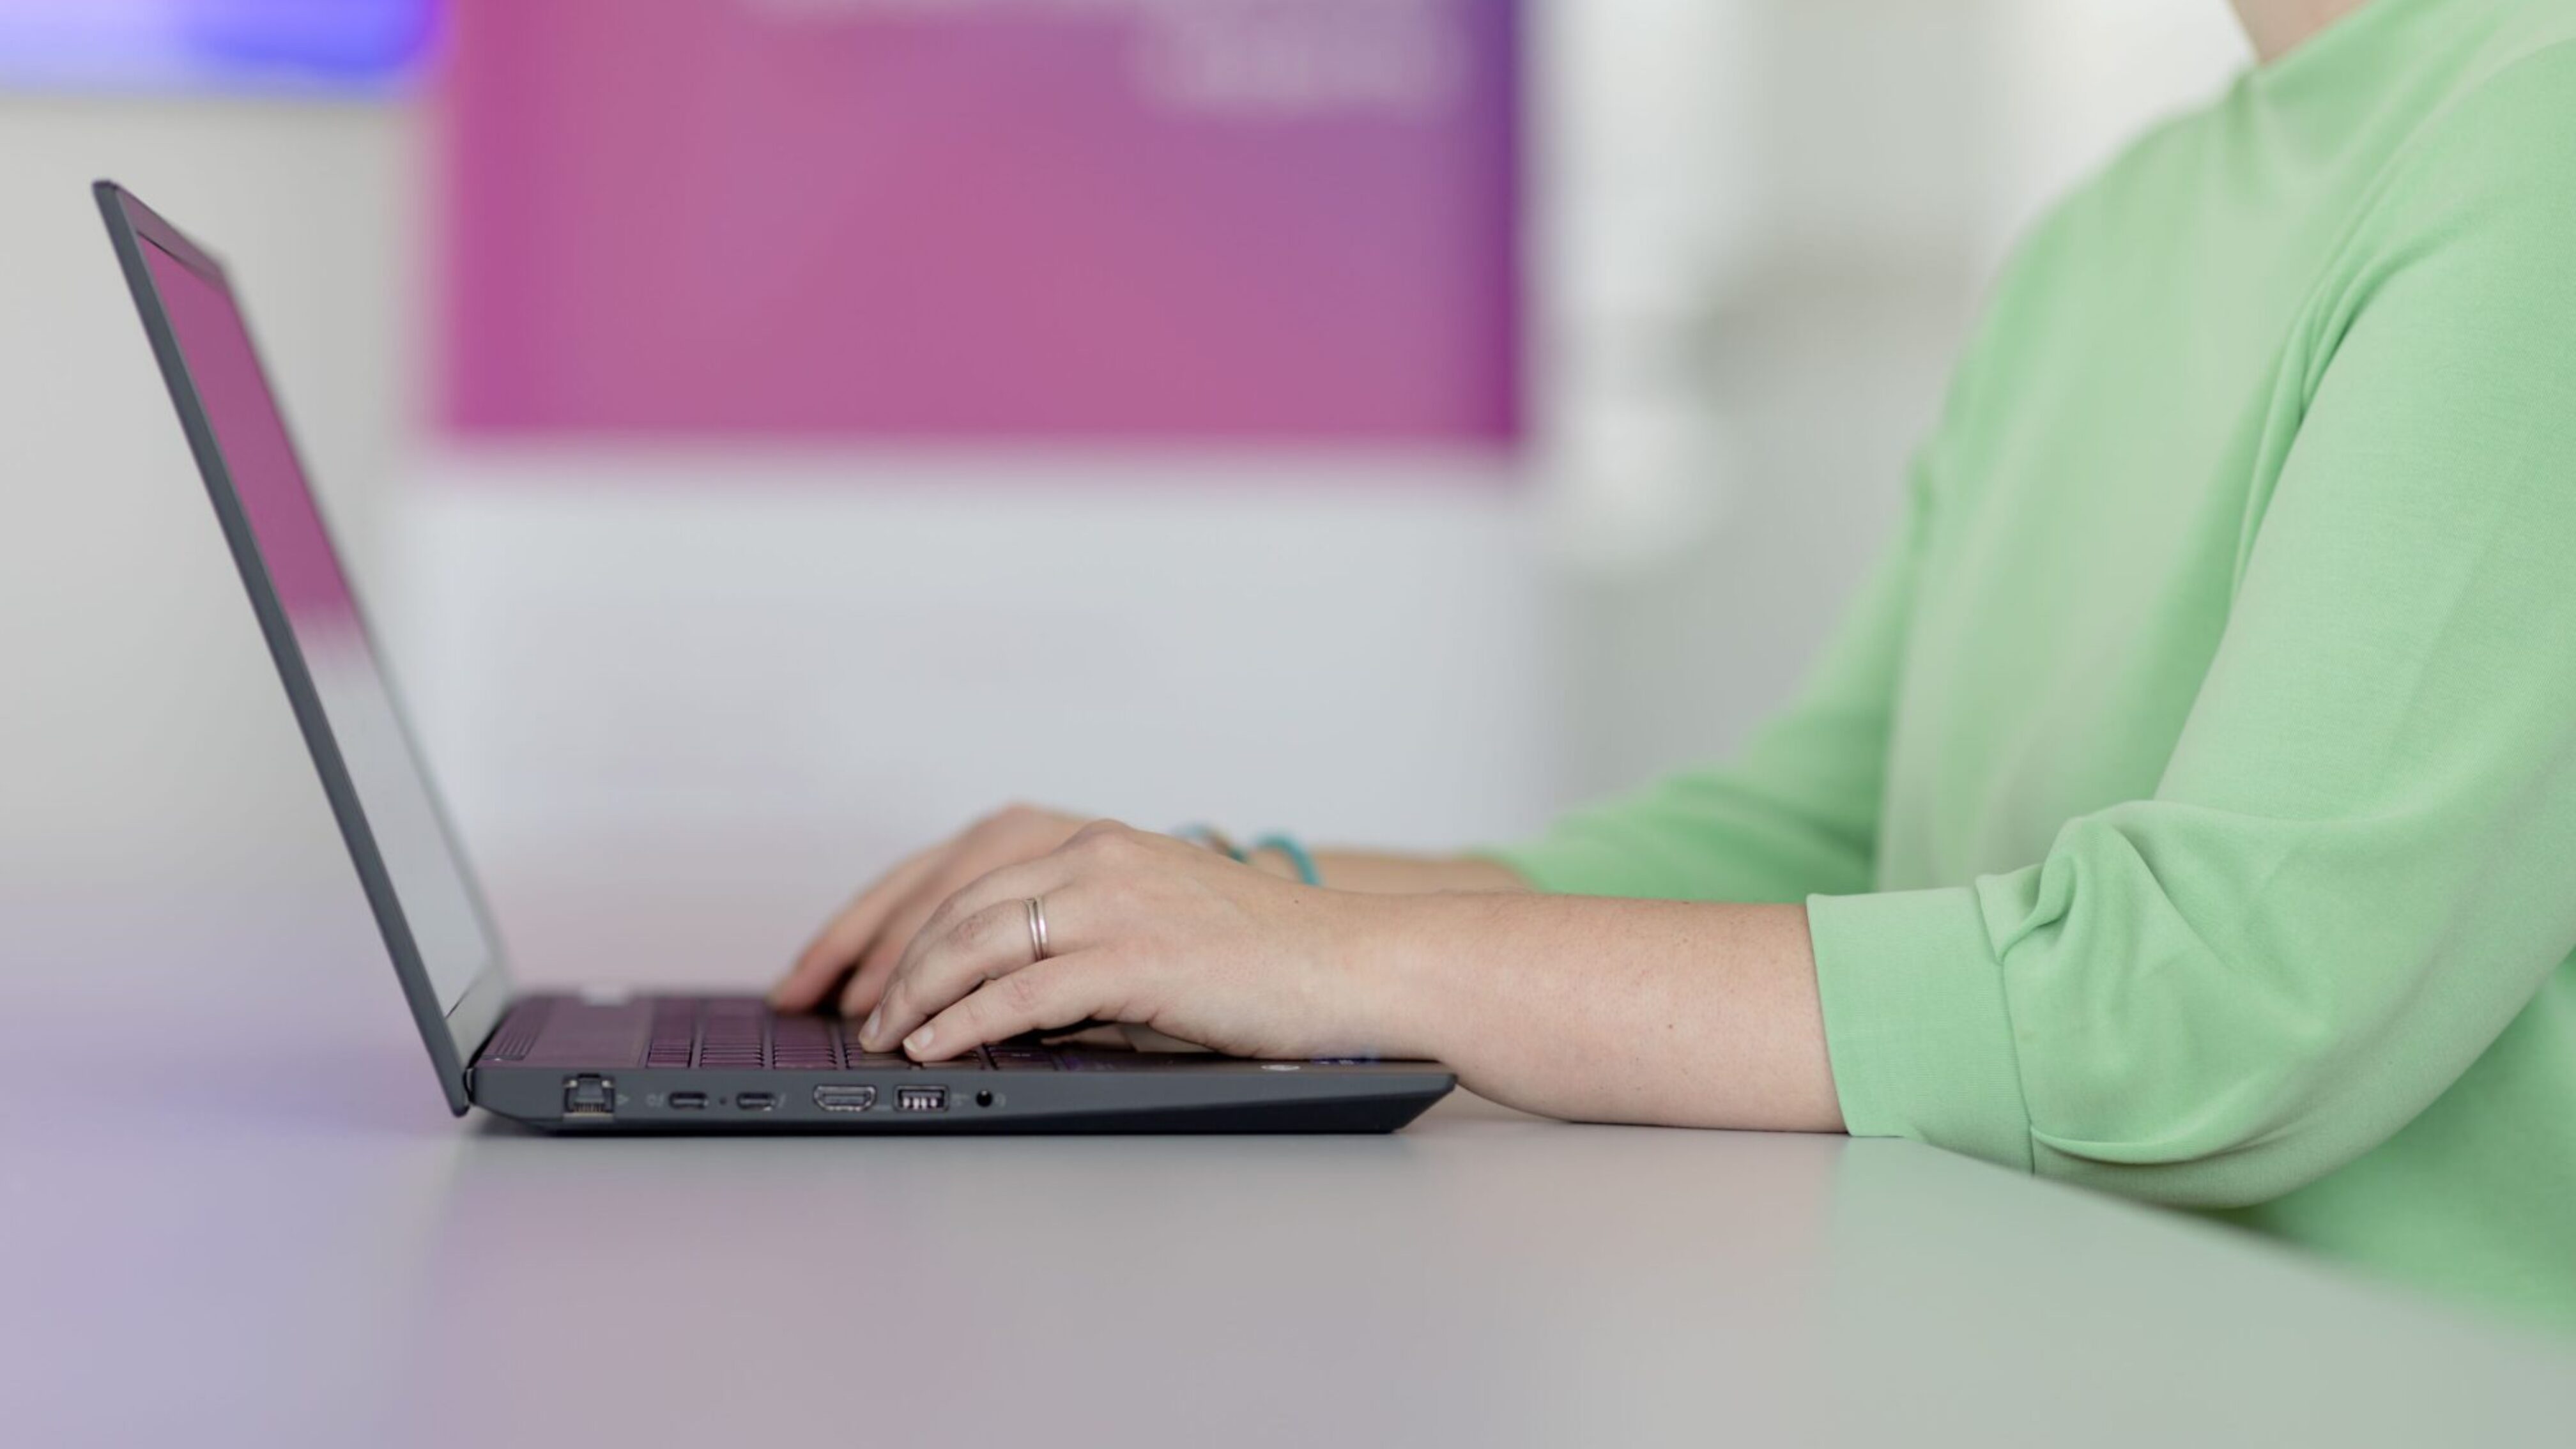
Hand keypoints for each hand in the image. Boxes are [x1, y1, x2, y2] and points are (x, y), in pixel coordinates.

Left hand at [852, 820, 1407, 1061]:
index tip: (852, 967)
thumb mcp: (1158, 921)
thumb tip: (999, 991)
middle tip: (849, 1010)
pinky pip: (1022, 991)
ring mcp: (1115, 903)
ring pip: (976, 942)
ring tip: (881, 1036)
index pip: (964, 873)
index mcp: (1098, 844)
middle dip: (888, 961)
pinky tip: (934, 1046)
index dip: (895, 921)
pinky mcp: (1136, 958)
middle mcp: (1097, 857)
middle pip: (955, 904)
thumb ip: (1083, 936)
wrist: (1356, 963)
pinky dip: (965, 1020)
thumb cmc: (1268, 959)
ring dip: (914, 993)